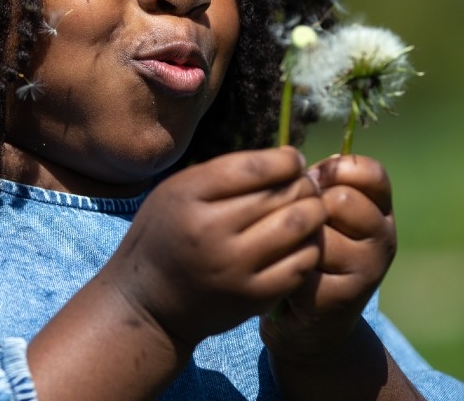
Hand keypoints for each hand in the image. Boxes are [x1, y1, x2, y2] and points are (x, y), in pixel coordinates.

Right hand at [103, 146, 326, 346]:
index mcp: (189, 196)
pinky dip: (310, 245)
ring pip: (300, 226)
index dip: (286, 159)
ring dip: (314, 212)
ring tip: (311, 208)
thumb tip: (285, 160)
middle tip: (306, 185)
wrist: (148, 303)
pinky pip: (302, 262)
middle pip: (282, 194)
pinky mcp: (254, 297)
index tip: (292, 159)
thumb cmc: (164, 236)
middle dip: (304, 184)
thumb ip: (222, 173)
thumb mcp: (175, 191)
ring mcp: (235, 268)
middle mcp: (211, 231)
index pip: (256, 167)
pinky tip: (303, 240)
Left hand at [260, 153, 396, 360]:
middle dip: (310, 206)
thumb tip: (300, 166)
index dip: (336, 169)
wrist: (310, 323)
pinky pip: (305, 262)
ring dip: (296, 237)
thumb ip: (320, 187)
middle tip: (297, 221)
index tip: (314, 181)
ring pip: (321, 232)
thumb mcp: (322, 215)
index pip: (370, 173)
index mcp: (381, 211)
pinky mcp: (343, 297)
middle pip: (343, 199)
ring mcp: (368, 270)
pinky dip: (287, 263)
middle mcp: (384, 239)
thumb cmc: (310, 254)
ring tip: (291, 248)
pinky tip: (287, 272)